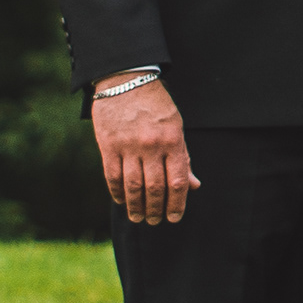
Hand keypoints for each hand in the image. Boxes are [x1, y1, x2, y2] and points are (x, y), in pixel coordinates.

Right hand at [92, 75, 195, 225]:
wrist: (126, 80)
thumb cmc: (156, 105)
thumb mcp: (176, 126)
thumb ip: (183, 157)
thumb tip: (194, 185)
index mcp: (173, 140)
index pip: (177, 181)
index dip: (177, 203)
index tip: (175, 218)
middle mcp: (151, 145)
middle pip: (155, 187)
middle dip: (157, 209)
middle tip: (156, 222)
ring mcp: (128, 146)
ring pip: (133, 185)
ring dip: (136, 206)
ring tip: (138, 218)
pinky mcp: (108, 145)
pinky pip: (113, 175)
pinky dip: (117, 192)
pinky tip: (121, 200)